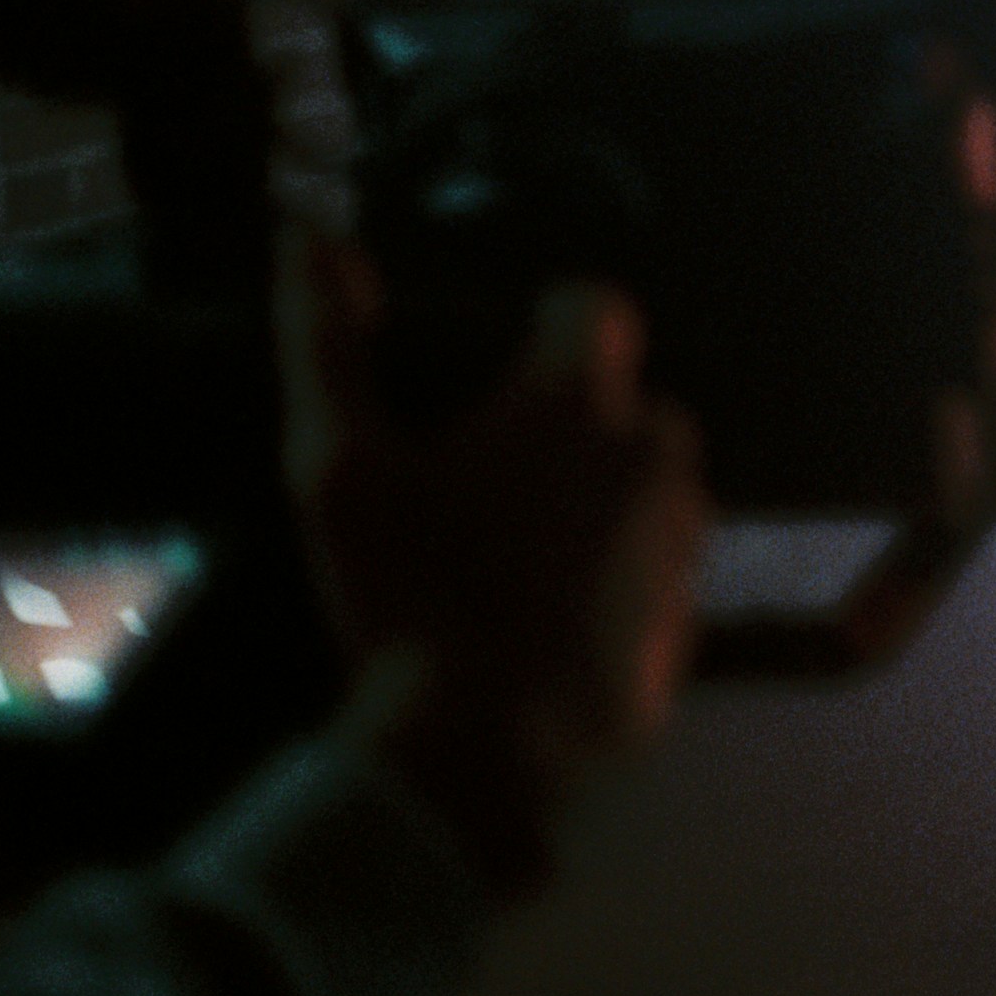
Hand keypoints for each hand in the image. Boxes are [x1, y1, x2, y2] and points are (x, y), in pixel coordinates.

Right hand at [281, 238, 709, 890]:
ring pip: (643, 486)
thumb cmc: (407, 600)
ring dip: (591, 504)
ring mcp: (684, 534)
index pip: (592, 308)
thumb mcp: (337, 468)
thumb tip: (305, 236)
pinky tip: (541, 624)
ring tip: (504, 566)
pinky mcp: (690, 611)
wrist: (481, 759)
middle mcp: (656, 450)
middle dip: (565, 429)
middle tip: (479, 490)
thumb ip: (325, 343)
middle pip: (619, 404)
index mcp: (581, 400)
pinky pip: (652, 568)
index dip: (548, 326)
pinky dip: (610, 580)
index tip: (503, 369)